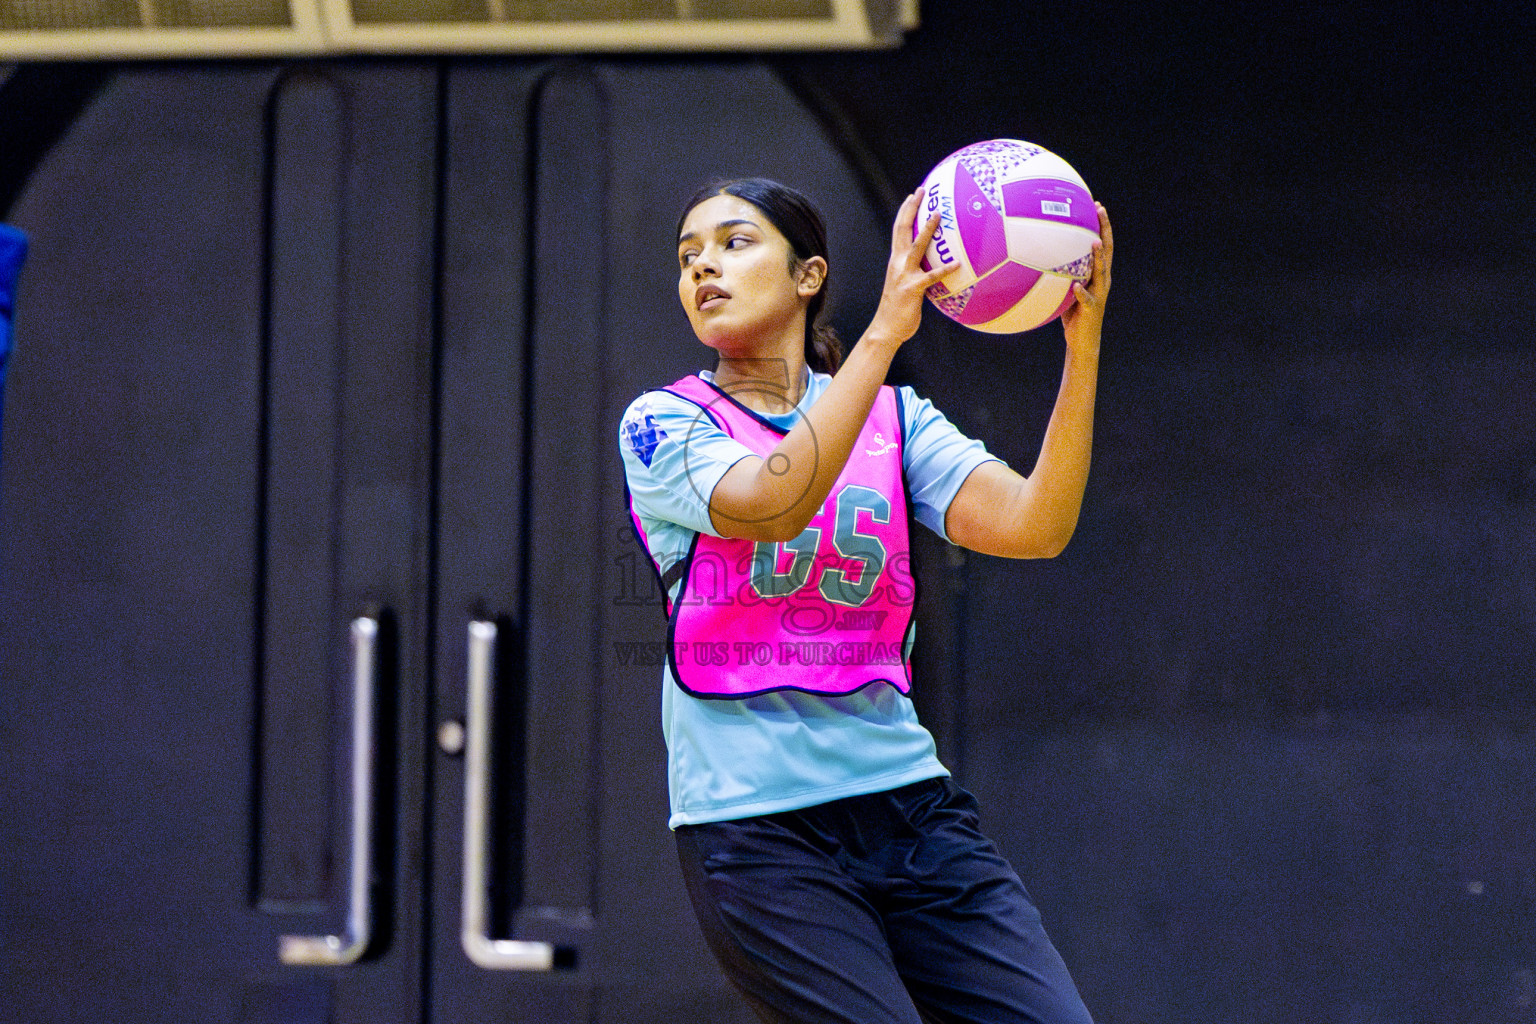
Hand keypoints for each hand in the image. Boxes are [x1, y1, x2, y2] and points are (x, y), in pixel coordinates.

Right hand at [862, 188, 957, 349]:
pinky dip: (944, 269)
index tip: (913, 195)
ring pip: (916, 246)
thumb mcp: (905, 284)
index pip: (898, 230)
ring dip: (927, 229)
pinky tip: (958, 264)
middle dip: (911, 209)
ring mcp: (904, 275)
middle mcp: (897, 263)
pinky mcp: (912, 289)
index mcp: (896, 261)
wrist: (886, 328)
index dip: (905, 211)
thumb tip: (933, 266)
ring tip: (937, 214)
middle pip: (902, 230)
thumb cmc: (899, 309)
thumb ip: (917, 272)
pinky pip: (931, 277)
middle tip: (921, 191)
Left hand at [1060, 203, 1112, 355]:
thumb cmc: (1072, 313)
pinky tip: (1075, 285)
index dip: (1102, 225)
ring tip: (1093, 242)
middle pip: (1107, 251)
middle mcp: (1103, 281)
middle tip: (1100, 210)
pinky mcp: (1092, 309)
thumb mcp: (1066, 288)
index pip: (1103, 244)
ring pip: (1102, 272)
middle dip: (1105, 229)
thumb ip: (1062, 272)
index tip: (1097, 205)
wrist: (1082, 340)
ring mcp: (1099, 294)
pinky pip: (1086, 299)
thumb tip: (1040, 254)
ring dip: (1098, 257)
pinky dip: (1081, 292)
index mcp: (1098, 274)